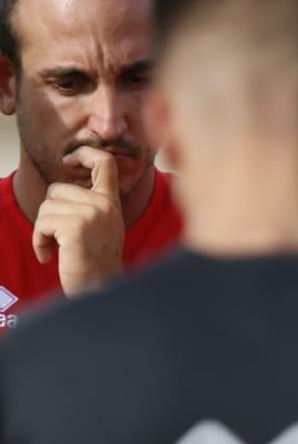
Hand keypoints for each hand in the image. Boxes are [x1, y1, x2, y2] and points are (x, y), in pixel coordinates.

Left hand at [32, 146, 124, 295]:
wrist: (100, 290)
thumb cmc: (95, 262)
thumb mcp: (101, 226)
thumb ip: (89, 204)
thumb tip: (60, 188)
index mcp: (111, 202)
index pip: (104, 162)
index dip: (84, 153)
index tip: (68, 162)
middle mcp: (104, 204)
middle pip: (57, 189)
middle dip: (50, 213)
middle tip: (61, 237)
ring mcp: (91, 214)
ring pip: (46, 206)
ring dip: (43, 230)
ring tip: (58, 248)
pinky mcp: (75, 227)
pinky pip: (42, 222)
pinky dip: (39, 241)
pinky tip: (50, 256)